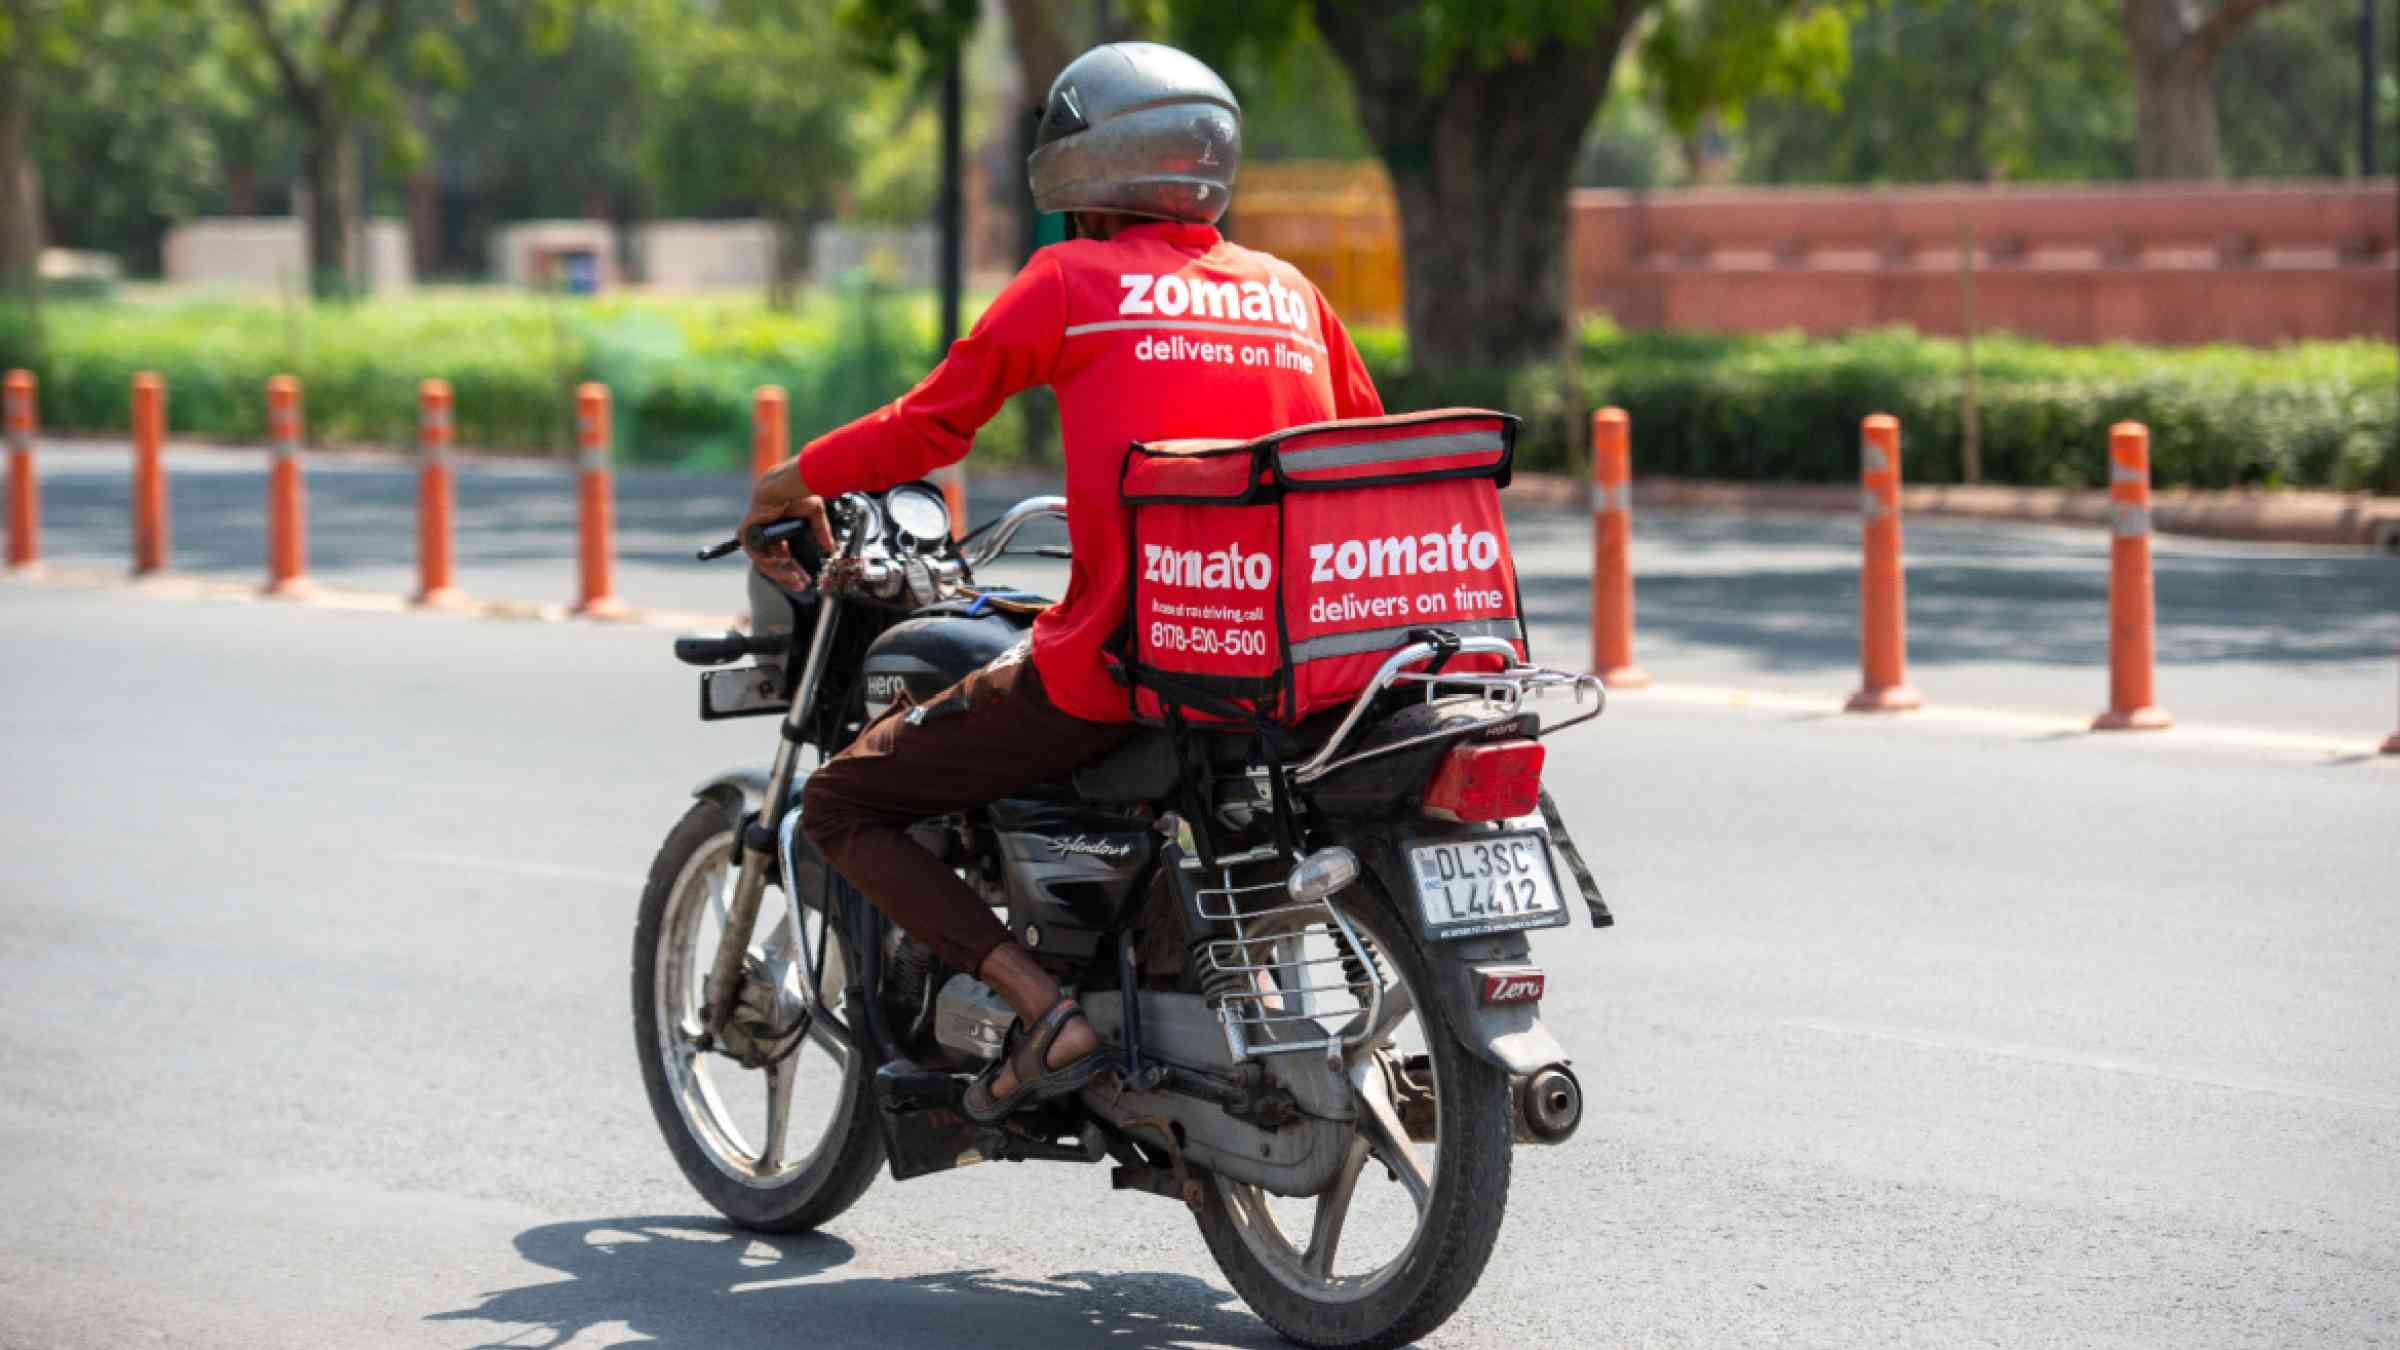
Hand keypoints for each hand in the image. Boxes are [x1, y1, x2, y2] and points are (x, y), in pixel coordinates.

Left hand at [740, 461, 837, 589]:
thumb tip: (831, 548)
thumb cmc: (796, 494)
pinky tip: (783, 566)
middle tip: (801, 585)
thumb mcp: (813, 516)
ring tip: (795, 579)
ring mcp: (757, 537)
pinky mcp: (748, 535)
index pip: (784, 558)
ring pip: (765, 564)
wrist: (784, 487)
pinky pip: (755, 556)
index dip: (794, 570)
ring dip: (780, 574)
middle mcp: (767, 537)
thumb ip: (821, 532)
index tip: (805, 580)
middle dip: (788, 576)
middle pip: (775, 564)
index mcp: (779, 534)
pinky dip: (768, 564)